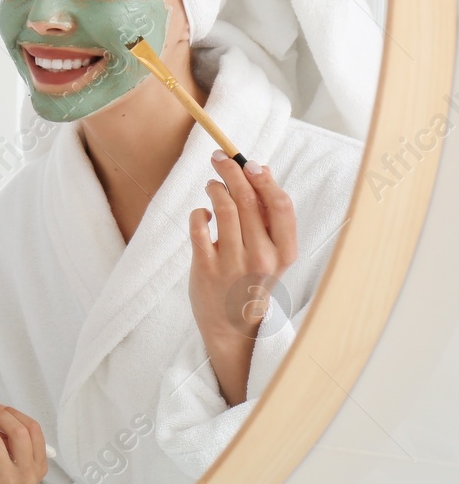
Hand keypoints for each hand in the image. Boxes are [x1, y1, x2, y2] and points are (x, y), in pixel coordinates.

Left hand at [188, 152, 297, 404]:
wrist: (233, 325)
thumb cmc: (252, 278)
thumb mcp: (271, 252)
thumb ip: (267, 217)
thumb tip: (258, 169)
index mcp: (284, 252)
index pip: (281, 206)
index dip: (265, 179)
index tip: (250, 163)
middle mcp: (262, 257)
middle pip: (248, 200)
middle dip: (231, 171)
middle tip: (219, 158)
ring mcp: (233, 263)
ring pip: (223, 208)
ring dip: (214, 188)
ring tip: (212, 186)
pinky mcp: (206, 267)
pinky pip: (199, 224)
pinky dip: (199, 212)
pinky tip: (203, 215)